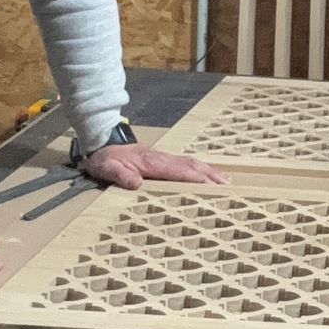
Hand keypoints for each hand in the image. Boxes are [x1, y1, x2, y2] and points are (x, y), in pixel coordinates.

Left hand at [77, 143, 225, 191]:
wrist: (101, 142)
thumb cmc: (104, 159)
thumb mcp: (106, 168)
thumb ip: (119, 175)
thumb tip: (136, 183)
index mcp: (150, 163)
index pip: (177, 170)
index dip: (194, 178)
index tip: (210, 186)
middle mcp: (161, 158)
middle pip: (190, 165)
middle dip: (209, 175)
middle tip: (227, 186)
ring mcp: (163, 158)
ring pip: (191, 163)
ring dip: (208, 171)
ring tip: (225, 181)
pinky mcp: (162, 160)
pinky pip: (185, 163)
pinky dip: (200, 169)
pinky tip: (207, 175)